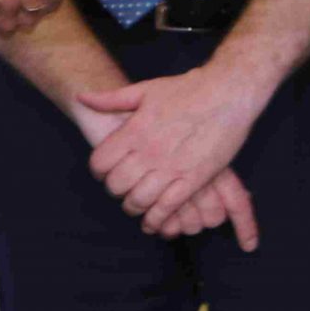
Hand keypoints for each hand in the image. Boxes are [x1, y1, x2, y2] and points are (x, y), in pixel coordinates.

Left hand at [77, 65, 263, 232]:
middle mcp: (149, 151)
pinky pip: (168, 208)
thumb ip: (111, 99)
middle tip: (122, 189)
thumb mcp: (145, 89)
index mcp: (134, 130)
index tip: (104, 172)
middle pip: (117, 185)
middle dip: (115, 191)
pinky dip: (157, 220)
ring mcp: (171, 167)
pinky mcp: (194, 179)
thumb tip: (82, 97)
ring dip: (134, 207)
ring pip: (139, 200)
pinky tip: (153, 222)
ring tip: (136, 206)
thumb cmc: (187, 89)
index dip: (99, 171)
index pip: (100, 162)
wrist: (227, 92)